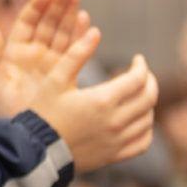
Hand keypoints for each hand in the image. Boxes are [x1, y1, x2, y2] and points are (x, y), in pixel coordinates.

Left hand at [0, 0, 97, 118]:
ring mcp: (51, 63)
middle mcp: (34, 54)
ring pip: (62, 33)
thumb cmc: (3, 111)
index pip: (27, 22)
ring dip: (71, 14)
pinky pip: (74, 51)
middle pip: (48, 22)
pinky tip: (88, 23)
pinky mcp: (65, 75)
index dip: (37, 6)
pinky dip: (80, 36)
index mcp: (16, 52)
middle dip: (59, 3)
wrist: (22, 137)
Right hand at [36, 55, 158, 172]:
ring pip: (148, 119)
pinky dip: (146, 129)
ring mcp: (117, 141)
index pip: (138, 79)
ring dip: (148, 103)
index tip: (137, 59)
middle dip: (149, 81)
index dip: (141, 66)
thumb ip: (77, 54)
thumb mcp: (55, 78)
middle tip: (143, 74)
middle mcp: (115, 121)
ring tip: (138, 94)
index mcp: (102, 100)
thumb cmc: (43, 111)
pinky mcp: (115, 155)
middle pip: (149, 98)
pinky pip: (143, 142)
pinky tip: (139, 120)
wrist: (36, 150)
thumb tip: (96, 31)